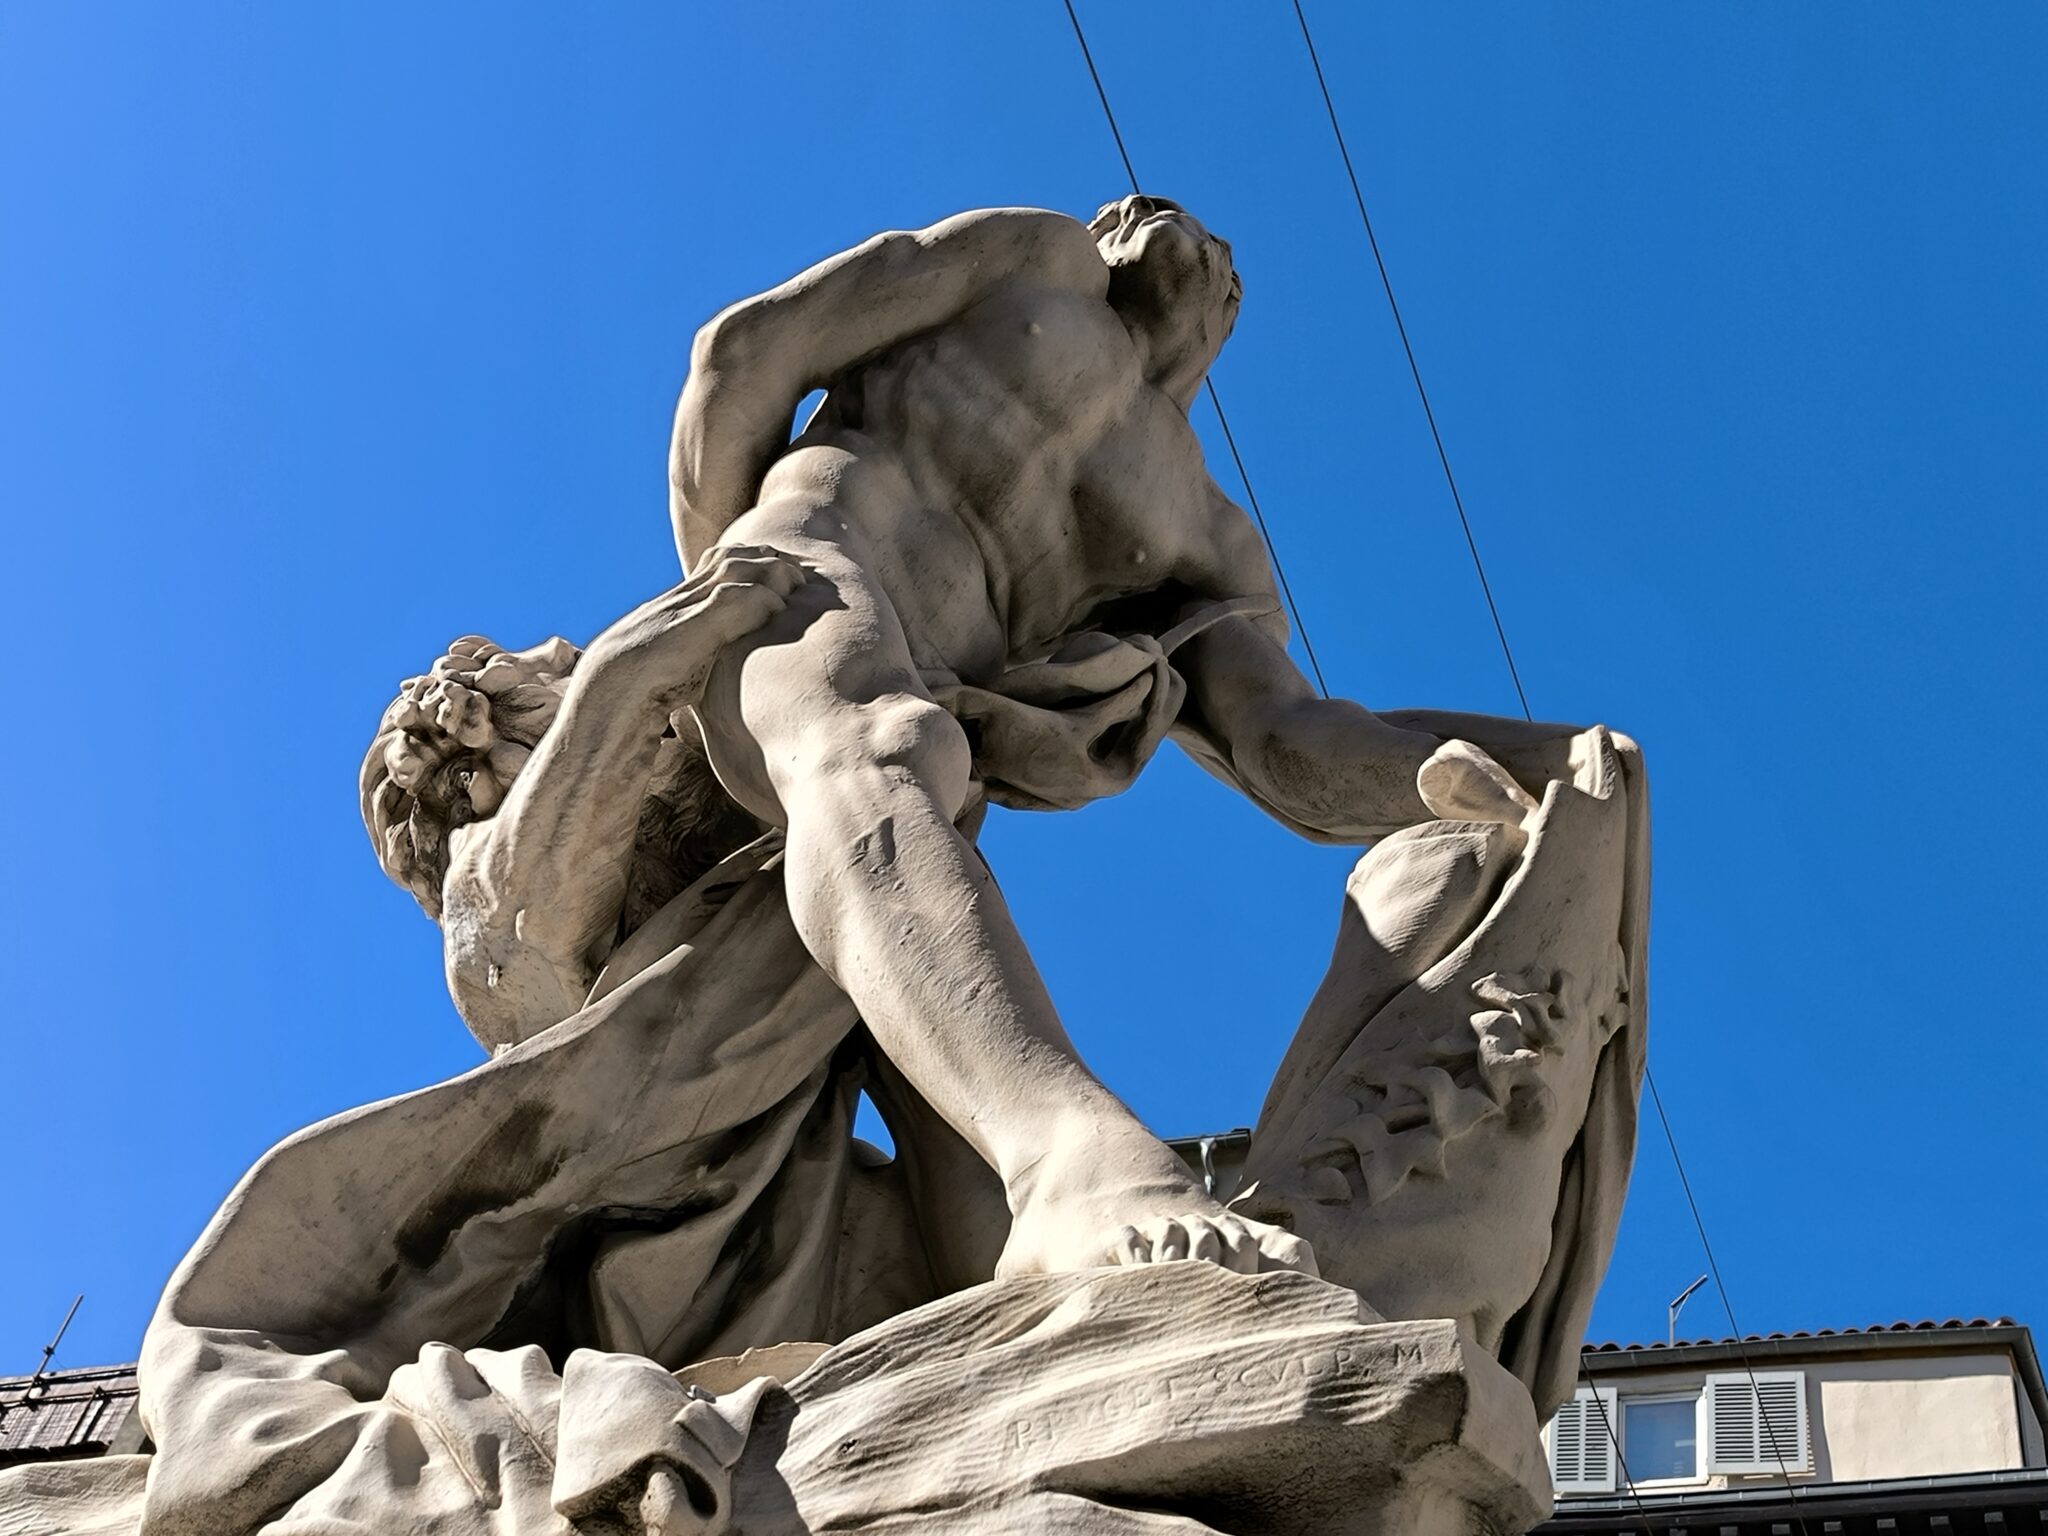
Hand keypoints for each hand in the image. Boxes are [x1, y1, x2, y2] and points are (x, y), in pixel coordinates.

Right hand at [582, 544, 806, 708]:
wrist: (598, 715)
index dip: (747, 564)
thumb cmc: (624, 711)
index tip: (778, 572)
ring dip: (770, 572)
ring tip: (798, 582)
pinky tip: (781, 608)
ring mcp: (678, 614)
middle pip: (725, 560)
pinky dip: (761, 598)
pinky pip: (732, 599)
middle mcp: (672, 605)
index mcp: (665, 613)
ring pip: (732, 571)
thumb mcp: (662, 681)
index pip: (711, 569)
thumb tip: (703, 681)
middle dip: (765, 559)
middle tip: (800, 571)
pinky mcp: (687, 630)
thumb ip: (686, 669)